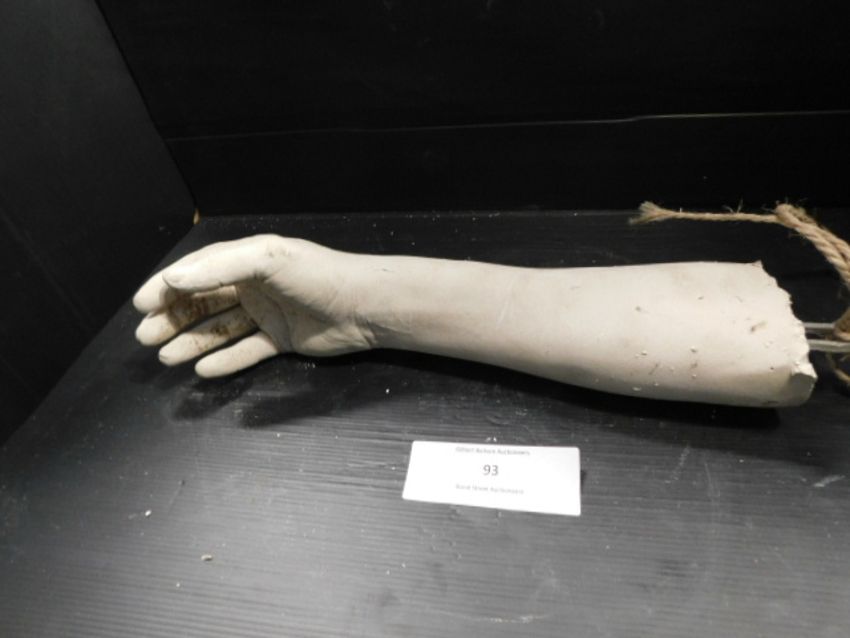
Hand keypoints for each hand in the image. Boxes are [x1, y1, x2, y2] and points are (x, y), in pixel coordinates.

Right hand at [133, 235, 374, 376]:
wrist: (365, 306)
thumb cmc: (318, 275)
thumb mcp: (268, 259)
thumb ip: (219, 267)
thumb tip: (173, 278)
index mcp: (248, 260)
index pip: (197, 272)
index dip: (167, 287)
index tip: (140, 305)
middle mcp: (255, 285)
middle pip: (204, 302)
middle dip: (173, 317)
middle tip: (145, 336)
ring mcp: (268, 313)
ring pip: (220, 328)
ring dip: (193, 341)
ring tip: (166, 356)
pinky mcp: (282, 339)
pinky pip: (246, 350)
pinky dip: (224, 360)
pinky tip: (201, 369)